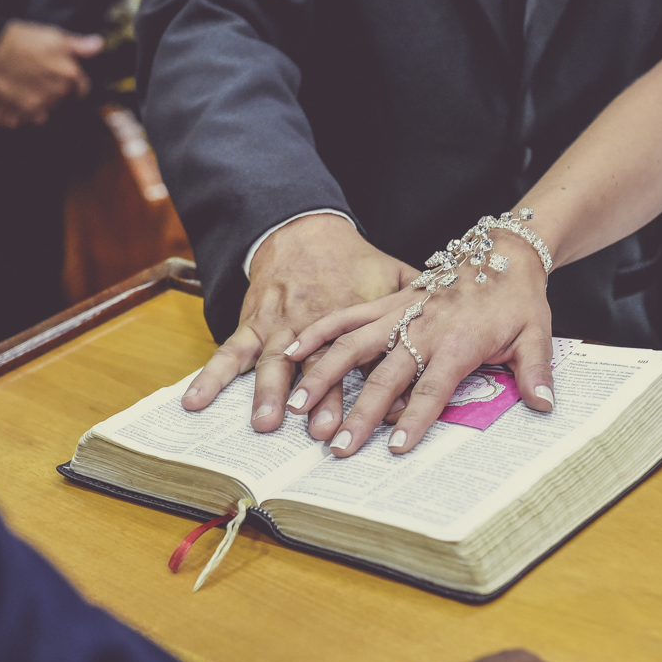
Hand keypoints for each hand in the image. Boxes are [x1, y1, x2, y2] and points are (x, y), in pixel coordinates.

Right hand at [0, 20, 103, 124]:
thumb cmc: (21, 39)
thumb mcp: (53, 36)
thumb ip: (79, 44)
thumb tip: (98, 44)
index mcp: (69, 73)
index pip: (82, 86)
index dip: (75, 82)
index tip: (68, 80)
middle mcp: (60, 90)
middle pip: (65, 96)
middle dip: (57, 88)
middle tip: (41, 75)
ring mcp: (44, 101)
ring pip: (51, 105)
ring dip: (44, 98)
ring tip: (30, 83)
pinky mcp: (27, 108)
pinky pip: (36, 115)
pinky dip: (32, 108)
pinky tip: (24, 94)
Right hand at [182, 214, 416, 441]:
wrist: (304, 231)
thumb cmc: (356, 262)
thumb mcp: (397, 277)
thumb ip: (425, 305)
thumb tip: (465, 326)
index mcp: (356, 313)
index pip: (364, 355)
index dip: (366, 385)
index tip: (373, 416)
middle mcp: (316, 319)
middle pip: (318, 361)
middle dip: (318, 397)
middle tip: (319, 430)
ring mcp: (281, 322)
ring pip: (272, 358)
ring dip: (266, 390)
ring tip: (263, 422)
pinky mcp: (254, 323)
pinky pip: (229, 350)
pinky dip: (212, 375)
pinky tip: (195, 401)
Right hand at [285, 228, 553, 455]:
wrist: (503, 250)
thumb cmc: (517, 296)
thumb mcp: (536, 333)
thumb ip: (535, 371)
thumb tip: (545, 405)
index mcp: (458, 343)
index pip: (433, 388)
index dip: (415, 419)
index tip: (396, 447)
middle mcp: (422, 329)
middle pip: (386, 377)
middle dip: (361, 414)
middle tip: (338, 445)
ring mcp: (399, 314)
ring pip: (354, 347)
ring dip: (325, 376)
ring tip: (299, 406)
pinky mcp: (387, 302)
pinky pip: (347, 317)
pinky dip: (319, 332)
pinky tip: (291, 351)